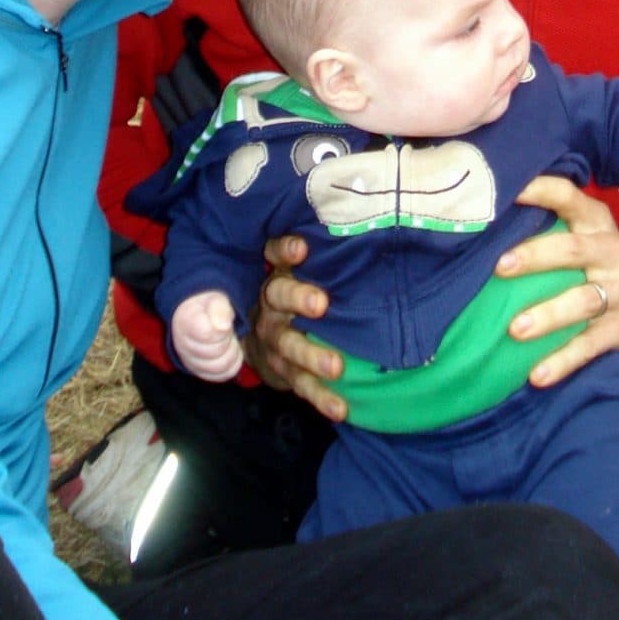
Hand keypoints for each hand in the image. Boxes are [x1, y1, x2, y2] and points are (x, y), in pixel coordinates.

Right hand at [171, 290, 243, 382]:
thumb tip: (224, 326)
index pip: (207, 335)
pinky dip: (234, 363)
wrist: (198, 315)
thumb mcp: (215, 299)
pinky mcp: (201, 372)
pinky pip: (223, 375)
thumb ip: (220, 309)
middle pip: (215, 352)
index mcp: (185, 323)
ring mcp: (190, 361)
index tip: (225, 323)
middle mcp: (182, 346)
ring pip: (219, 366)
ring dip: (232, 351)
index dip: (223, 330)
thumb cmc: (208, 307)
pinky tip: (231, 349)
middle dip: (228, 338)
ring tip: (229, 339)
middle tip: (228, 329)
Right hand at [242, 234, 347, 421]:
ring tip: (337, 365)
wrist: (260, 342)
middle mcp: (269, 307)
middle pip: (277, 298)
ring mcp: (274, 342)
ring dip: (312, 356)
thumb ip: (321, 250)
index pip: (271, 254)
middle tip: (321, 304)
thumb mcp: (298, 269)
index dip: (284, 251)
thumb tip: (358, 212)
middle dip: (298, 299)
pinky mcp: (283, 372)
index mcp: (275, 275)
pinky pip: (301, 385)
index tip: (303, 248)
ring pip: (289, 347)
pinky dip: (321, 398)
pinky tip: (342, 407)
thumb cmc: (295, 294)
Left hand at [495, 175, 618, 387]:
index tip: (508, 192)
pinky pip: (590, 345)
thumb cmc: (594, 263)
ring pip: (583, 301)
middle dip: (535, 257)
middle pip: (572, 249)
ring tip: (515, 329)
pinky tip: (537, 374)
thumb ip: (548, 226)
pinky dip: (563, 360)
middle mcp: (613, 251)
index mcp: (596, 222)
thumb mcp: (582, 236)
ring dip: (548, 315)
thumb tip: (485, 220)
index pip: (568, 197)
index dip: (540, 190)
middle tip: (500, 267)